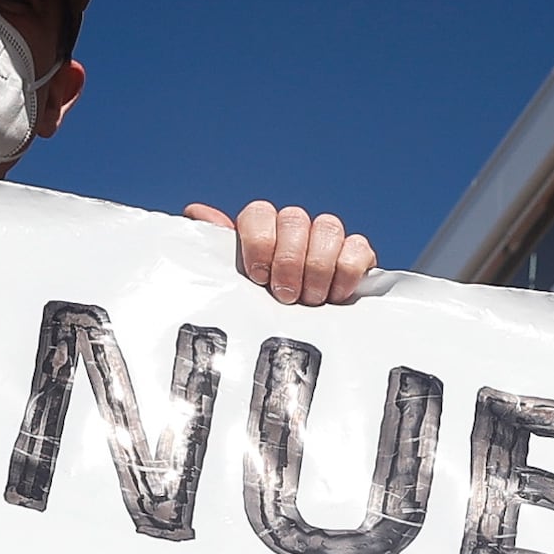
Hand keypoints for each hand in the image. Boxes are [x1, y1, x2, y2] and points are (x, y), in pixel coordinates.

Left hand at [186, 201, 374, 307]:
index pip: (259, 213)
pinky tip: (336, 295)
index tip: (258, 277)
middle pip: (294, 218)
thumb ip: (216, 249)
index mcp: (262, 231)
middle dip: (288, 261)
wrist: (301, 341)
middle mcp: (294, 229)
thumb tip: (195, 212)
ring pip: (327, 226)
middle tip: (285, 296)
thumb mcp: (233, 286)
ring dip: (317, 267)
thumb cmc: (261, 313)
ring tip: (311, 300)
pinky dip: (347, 270)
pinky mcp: (357, 256)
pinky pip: (358, 245)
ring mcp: (327, 240)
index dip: (259, 242)